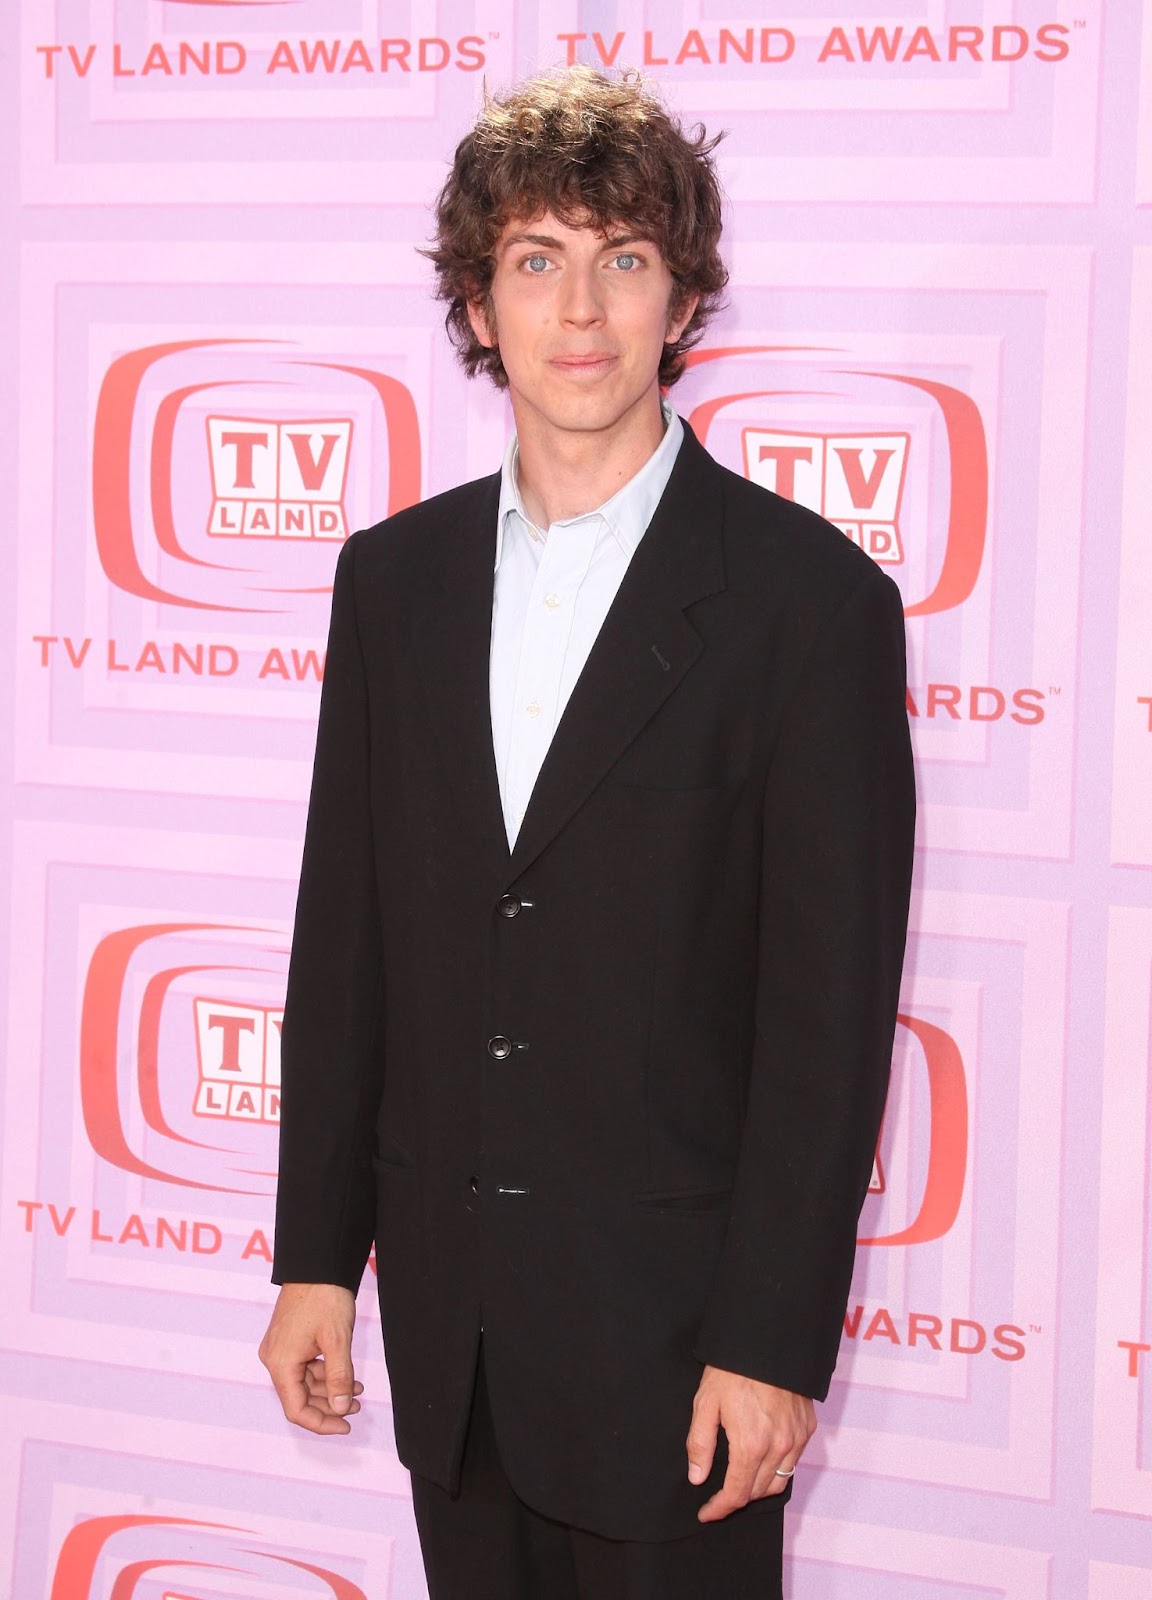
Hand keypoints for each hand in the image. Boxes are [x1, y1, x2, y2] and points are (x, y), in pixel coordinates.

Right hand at [259, 1282, 362, 1435]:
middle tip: (356, 1408)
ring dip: (330, 1389)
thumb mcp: (337, 1340)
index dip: (321, 1423)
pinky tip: (346, 1374)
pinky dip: (325, 1373)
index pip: (297, 1409)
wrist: (317, 1263)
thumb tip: (340, 1409)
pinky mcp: (288, 1340)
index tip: (345, 1426)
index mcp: (281, 1363)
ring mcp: (280, 1349)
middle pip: (300, 1397)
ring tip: (357, 1390)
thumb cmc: (325, 1297)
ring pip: (304, 1383)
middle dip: (329, 1406)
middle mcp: (275, 1359)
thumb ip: (339, 1377)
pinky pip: (305, 1367)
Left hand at [686, 1365, 814, 1521]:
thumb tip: (697, 1477)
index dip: (719, 1508)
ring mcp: (796, 1438)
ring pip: (779, 1481)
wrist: (767, 1340)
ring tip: (740, 1480)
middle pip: (758, 1492)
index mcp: (750, 1445)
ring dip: (759, 1487)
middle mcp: (778, 1447)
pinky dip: (778, 1468)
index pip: (737, 1495)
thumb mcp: (706, 1403)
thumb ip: (700, 1444)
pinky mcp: (807, 1427)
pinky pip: (793, 1461)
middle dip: (737, 1498)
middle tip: (718, 1495)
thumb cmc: (732, 1368)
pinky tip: (762, 1458)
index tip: (706, 1512)